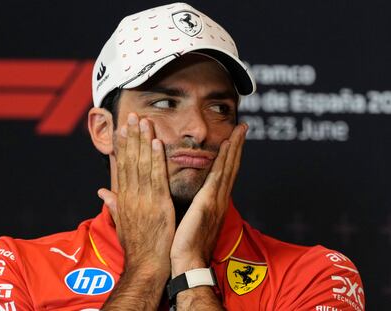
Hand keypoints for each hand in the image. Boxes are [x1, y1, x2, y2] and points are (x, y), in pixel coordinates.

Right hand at [98, 113, 174, 275]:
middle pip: (129, 160)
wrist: (146, 265)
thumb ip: (113, 203)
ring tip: (143, 121)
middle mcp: (131, 195)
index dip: (121, 147)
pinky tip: (156, 143)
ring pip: (142, 164)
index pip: (120, 167)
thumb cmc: (136, 246)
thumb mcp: (120, 223)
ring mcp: (144, 199)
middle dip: (130, 137)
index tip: (122, 129)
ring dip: (143, 141)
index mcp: (123, 198)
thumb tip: (102, 190)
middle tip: (131, 115)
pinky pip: (157, 178)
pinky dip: (156, 159)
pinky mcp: (159, 204)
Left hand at [170, 123, 247, 274]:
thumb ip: (194, 207)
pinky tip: (227, 145)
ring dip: (234, 147)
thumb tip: (193, 199)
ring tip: (239, 130)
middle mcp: (220, 198)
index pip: (224, 174)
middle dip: (237, 146)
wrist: (187, 262)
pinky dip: (224, 159)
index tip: (232, 140)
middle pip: (231, 166)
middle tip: (242, 128)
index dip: (230, 156)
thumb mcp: (192, 221)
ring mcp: (217, 199)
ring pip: (228, 167)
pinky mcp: (209, 201)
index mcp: (215, 202)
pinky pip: (218, 175)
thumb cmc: (186, 245)